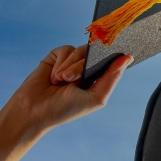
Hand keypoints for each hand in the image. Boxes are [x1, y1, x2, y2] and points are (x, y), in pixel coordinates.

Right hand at [0, 45, 130, 160]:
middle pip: (95, 54)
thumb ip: (112, 78)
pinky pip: (65, 49)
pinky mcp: (56, 57)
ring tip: (60, 80)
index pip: (112, 61)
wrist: (34, 110)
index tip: (114, 50)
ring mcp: (71, 62)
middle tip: (71, 80)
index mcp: (98, 80)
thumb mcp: (95, 97)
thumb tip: (127, 58)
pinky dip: (59, 62)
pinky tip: (53, 75)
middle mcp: (86, 69)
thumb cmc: (65, 109)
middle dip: (82, 66)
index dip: (113, 55)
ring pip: (80, 50)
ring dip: (69, 66)